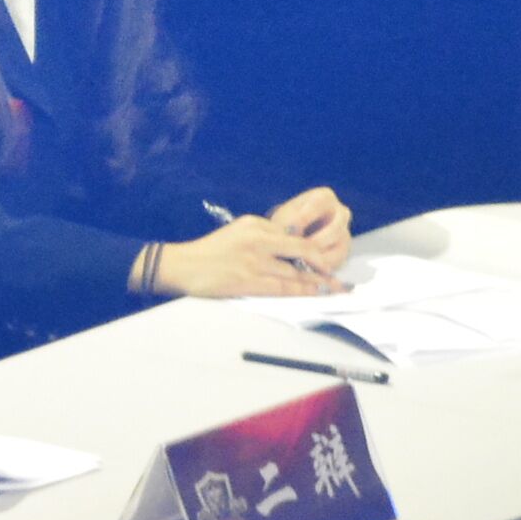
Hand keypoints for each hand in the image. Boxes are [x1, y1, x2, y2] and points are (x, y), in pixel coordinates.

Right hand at [149, 215, 339, 301]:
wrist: (183, 265)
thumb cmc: (210, 251)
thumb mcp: (238, 232)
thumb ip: (262, 236)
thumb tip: (287, 246)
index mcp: (256, 225)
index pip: (293, 235)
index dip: (313, 248)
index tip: (325, 257)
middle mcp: (258, 239)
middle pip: (300, 251)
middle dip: (322, 265)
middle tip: (337, 276)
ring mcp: (254, 260)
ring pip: (294, 272)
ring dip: (315, 282)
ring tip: (331, 289)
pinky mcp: (247, 280)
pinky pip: (281, 286)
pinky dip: (299, 291)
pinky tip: (310, 294)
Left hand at [266, 187, 353, 266]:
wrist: (291, 234)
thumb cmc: (287, 222)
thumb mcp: (283, 218)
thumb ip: (287, 224)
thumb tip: (292, 236)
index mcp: (325, 197)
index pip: (318, 206)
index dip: (304, 219)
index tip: (290, 231)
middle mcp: (341, 213)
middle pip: (335, 229)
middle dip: (316, 243)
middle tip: (300, 252)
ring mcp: (345, 233)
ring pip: (339, 249)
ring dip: (320, 259)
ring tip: (302, 264)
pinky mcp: (343, 253)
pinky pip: (337, 263)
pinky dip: (322, 269)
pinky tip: (307, 272)